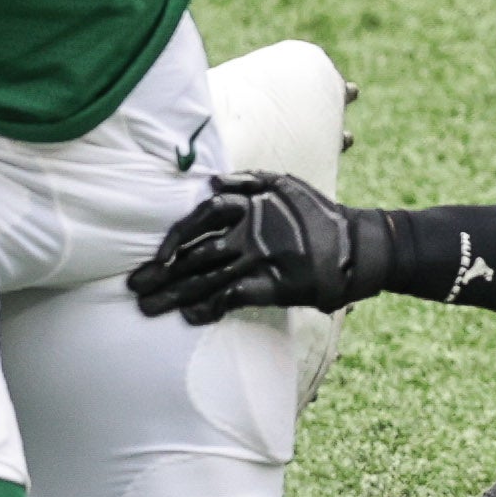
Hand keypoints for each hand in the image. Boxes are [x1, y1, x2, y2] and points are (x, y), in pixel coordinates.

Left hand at [127, 172, 386, 322]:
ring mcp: (264, 258)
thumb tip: (212, 179)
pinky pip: (233, 297)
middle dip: (163, 272)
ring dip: (174, 295)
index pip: (201, 215)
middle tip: (135, 287)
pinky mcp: (277, 284)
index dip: (175, 236)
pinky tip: (189, 317)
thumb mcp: (287, 186)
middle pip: (197, 252)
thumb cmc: (318, 217)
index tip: (156, 256)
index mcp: (252, 203)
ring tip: (148, 308)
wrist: (360, 248)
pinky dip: (209, 307)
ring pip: (208, 277)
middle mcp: (253, 230)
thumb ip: (249, 181)